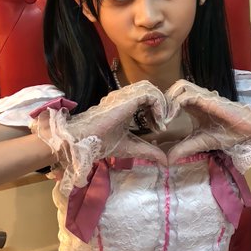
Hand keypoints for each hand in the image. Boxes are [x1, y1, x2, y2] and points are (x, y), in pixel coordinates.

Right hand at [32, 81, 168, 176]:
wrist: (85, 140)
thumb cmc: (102, 143)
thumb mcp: (131, 147)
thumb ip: (148, 151)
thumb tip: (165, 162)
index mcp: (125, 105)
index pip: (146, 97)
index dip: (157, 109)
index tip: (159, 128)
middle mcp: (126, 97)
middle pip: (150, 90)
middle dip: (161, 105)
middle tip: (163, 123)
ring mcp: (126, 95)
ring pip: (151, 89)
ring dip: (160, 104)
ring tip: (160, 123)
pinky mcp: (127, 98)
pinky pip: (150, 94)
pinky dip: (158, 105)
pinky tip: (157, 121)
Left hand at [164, 80, 250, 164]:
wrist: (248, 130)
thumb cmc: (229, 133)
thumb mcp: (200, 142)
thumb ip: (184, 148)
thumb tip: (167, 160)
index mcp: (194, 106)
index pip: (172, 97)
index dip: (162, 107)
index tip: (155, 124)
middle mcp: (196, 97)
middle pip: (172, 88)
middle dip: (162, 101)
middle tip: (156, 120)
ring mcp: (202, 96)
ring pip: (178, 86)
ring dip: (168, 100)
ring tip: (164, 119)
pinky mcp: (208, 98)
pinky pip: (187, 94)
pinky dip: (176, 104)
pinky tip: (171, 118)